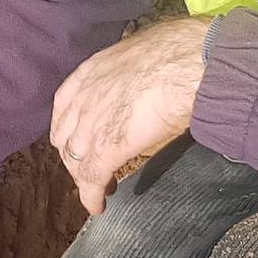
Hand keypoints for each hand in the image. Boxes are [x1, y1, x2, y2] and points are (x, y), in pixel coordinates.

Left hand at [51, 17, 211, 213]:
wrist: (192, 63)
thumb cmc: (183, 50)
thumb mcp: (146, 50)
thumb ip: (137, 68)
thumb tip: (154, 73)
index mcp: (93, 70)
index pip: (65, 105)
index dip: (71, 126)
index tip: (81, 137)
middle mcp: (84, 97)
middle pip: (66, 136)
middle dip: (76, 154)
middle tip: (92, 166)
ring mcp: (91, 124)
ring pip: (77, 161)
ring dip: (85, 178)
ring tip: (101, 190)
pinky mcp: (107, 148)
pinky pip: (91, 179)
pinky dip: (92, 197)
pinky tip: (98, 207)